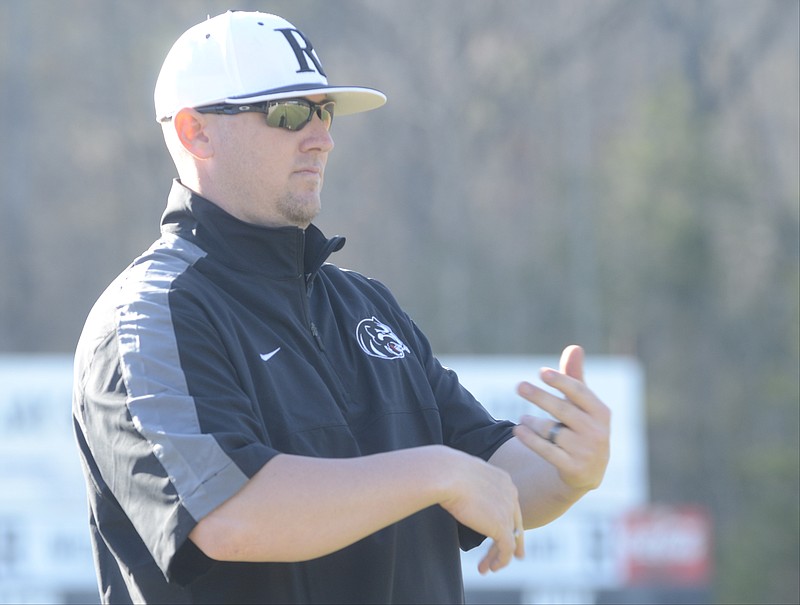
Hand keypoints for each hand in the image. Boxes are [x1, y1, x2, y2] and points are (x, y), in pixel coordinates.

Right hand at [438, 449, 524, 573]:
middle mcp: (510, 494)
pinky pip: (506, 549)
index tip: (506, 532)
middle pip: (515, 522)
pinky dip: (500, 561)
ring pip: (510, 538)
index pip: (510, 505)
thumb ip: (470, 484)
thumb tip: (460, 489)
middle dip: (515, 541)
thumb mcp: (464, 475)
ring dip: (499, 555)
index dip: (509, 520)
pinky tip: (491, 568)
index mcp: (503, 480)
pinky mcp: (502, 526)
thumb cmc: (446, 471)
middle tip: (517, 555)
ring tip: (489, 567)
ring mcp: (508, 510)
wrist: (446, 475)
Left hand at [512, 345, 610, 491]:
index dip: (562, 381)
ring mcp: (585, 452)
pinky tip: (518, 430)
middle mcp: (597, 432)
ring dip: (532, 422)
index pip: (580, 392)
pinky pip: (546, 450)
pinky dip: (530, 439)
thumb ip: (575, 377)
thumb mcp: (582, 405)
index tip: (542, 372)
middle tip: (519, 386)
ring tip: (522, 418)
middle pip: (563, 410)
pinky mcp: (572, 468)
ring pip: (552, 431)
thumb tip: (574, 348)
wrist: (588, 472)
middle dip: (539, 397)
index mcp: (601, 412)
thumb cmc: (582, 427)